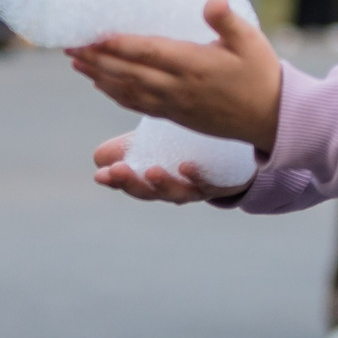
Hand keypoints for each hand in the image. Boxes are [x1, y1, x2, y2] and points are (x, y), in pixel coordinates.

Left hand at [69, 0, 282, 149]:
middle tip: (68, 44)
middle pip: (128, 73)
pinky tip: (101, 84)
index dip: (116, 45)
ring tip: (75, 62)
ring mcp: (175, 105)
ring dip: (98, 76)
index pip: (147, 53)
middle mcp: (179, 88)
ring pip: (128, 91)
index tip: (90, 34)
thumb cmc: (261, 74)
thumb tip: (211, 0)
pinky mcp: (175, 116)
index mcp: (195, 65)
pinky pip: (137, 105)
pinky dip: (114, 94)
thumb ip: (228, 21)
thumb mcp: (252, 42)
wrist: (270, 119)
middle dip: (96, 59)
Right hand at [90, 132, 240, 203]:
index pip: (130, 183)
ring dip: (162, 184)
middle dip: (131, 184)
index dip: (115, 181)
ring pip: (178, 192)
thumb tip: (99, 157)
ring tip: (150, 172)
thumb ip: (128, 148)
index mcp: (156, 181)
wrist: (237, 159)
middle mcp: (175, 189)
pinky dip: (197, 176)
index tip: (101, 174)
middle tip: (116, 171)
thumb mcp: (155, 144)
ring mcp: (198, 188)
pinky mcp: (222, 183)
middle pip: (150, 193)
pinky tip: (186, 166)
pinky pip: (210, 183)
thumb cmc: (187, 150)